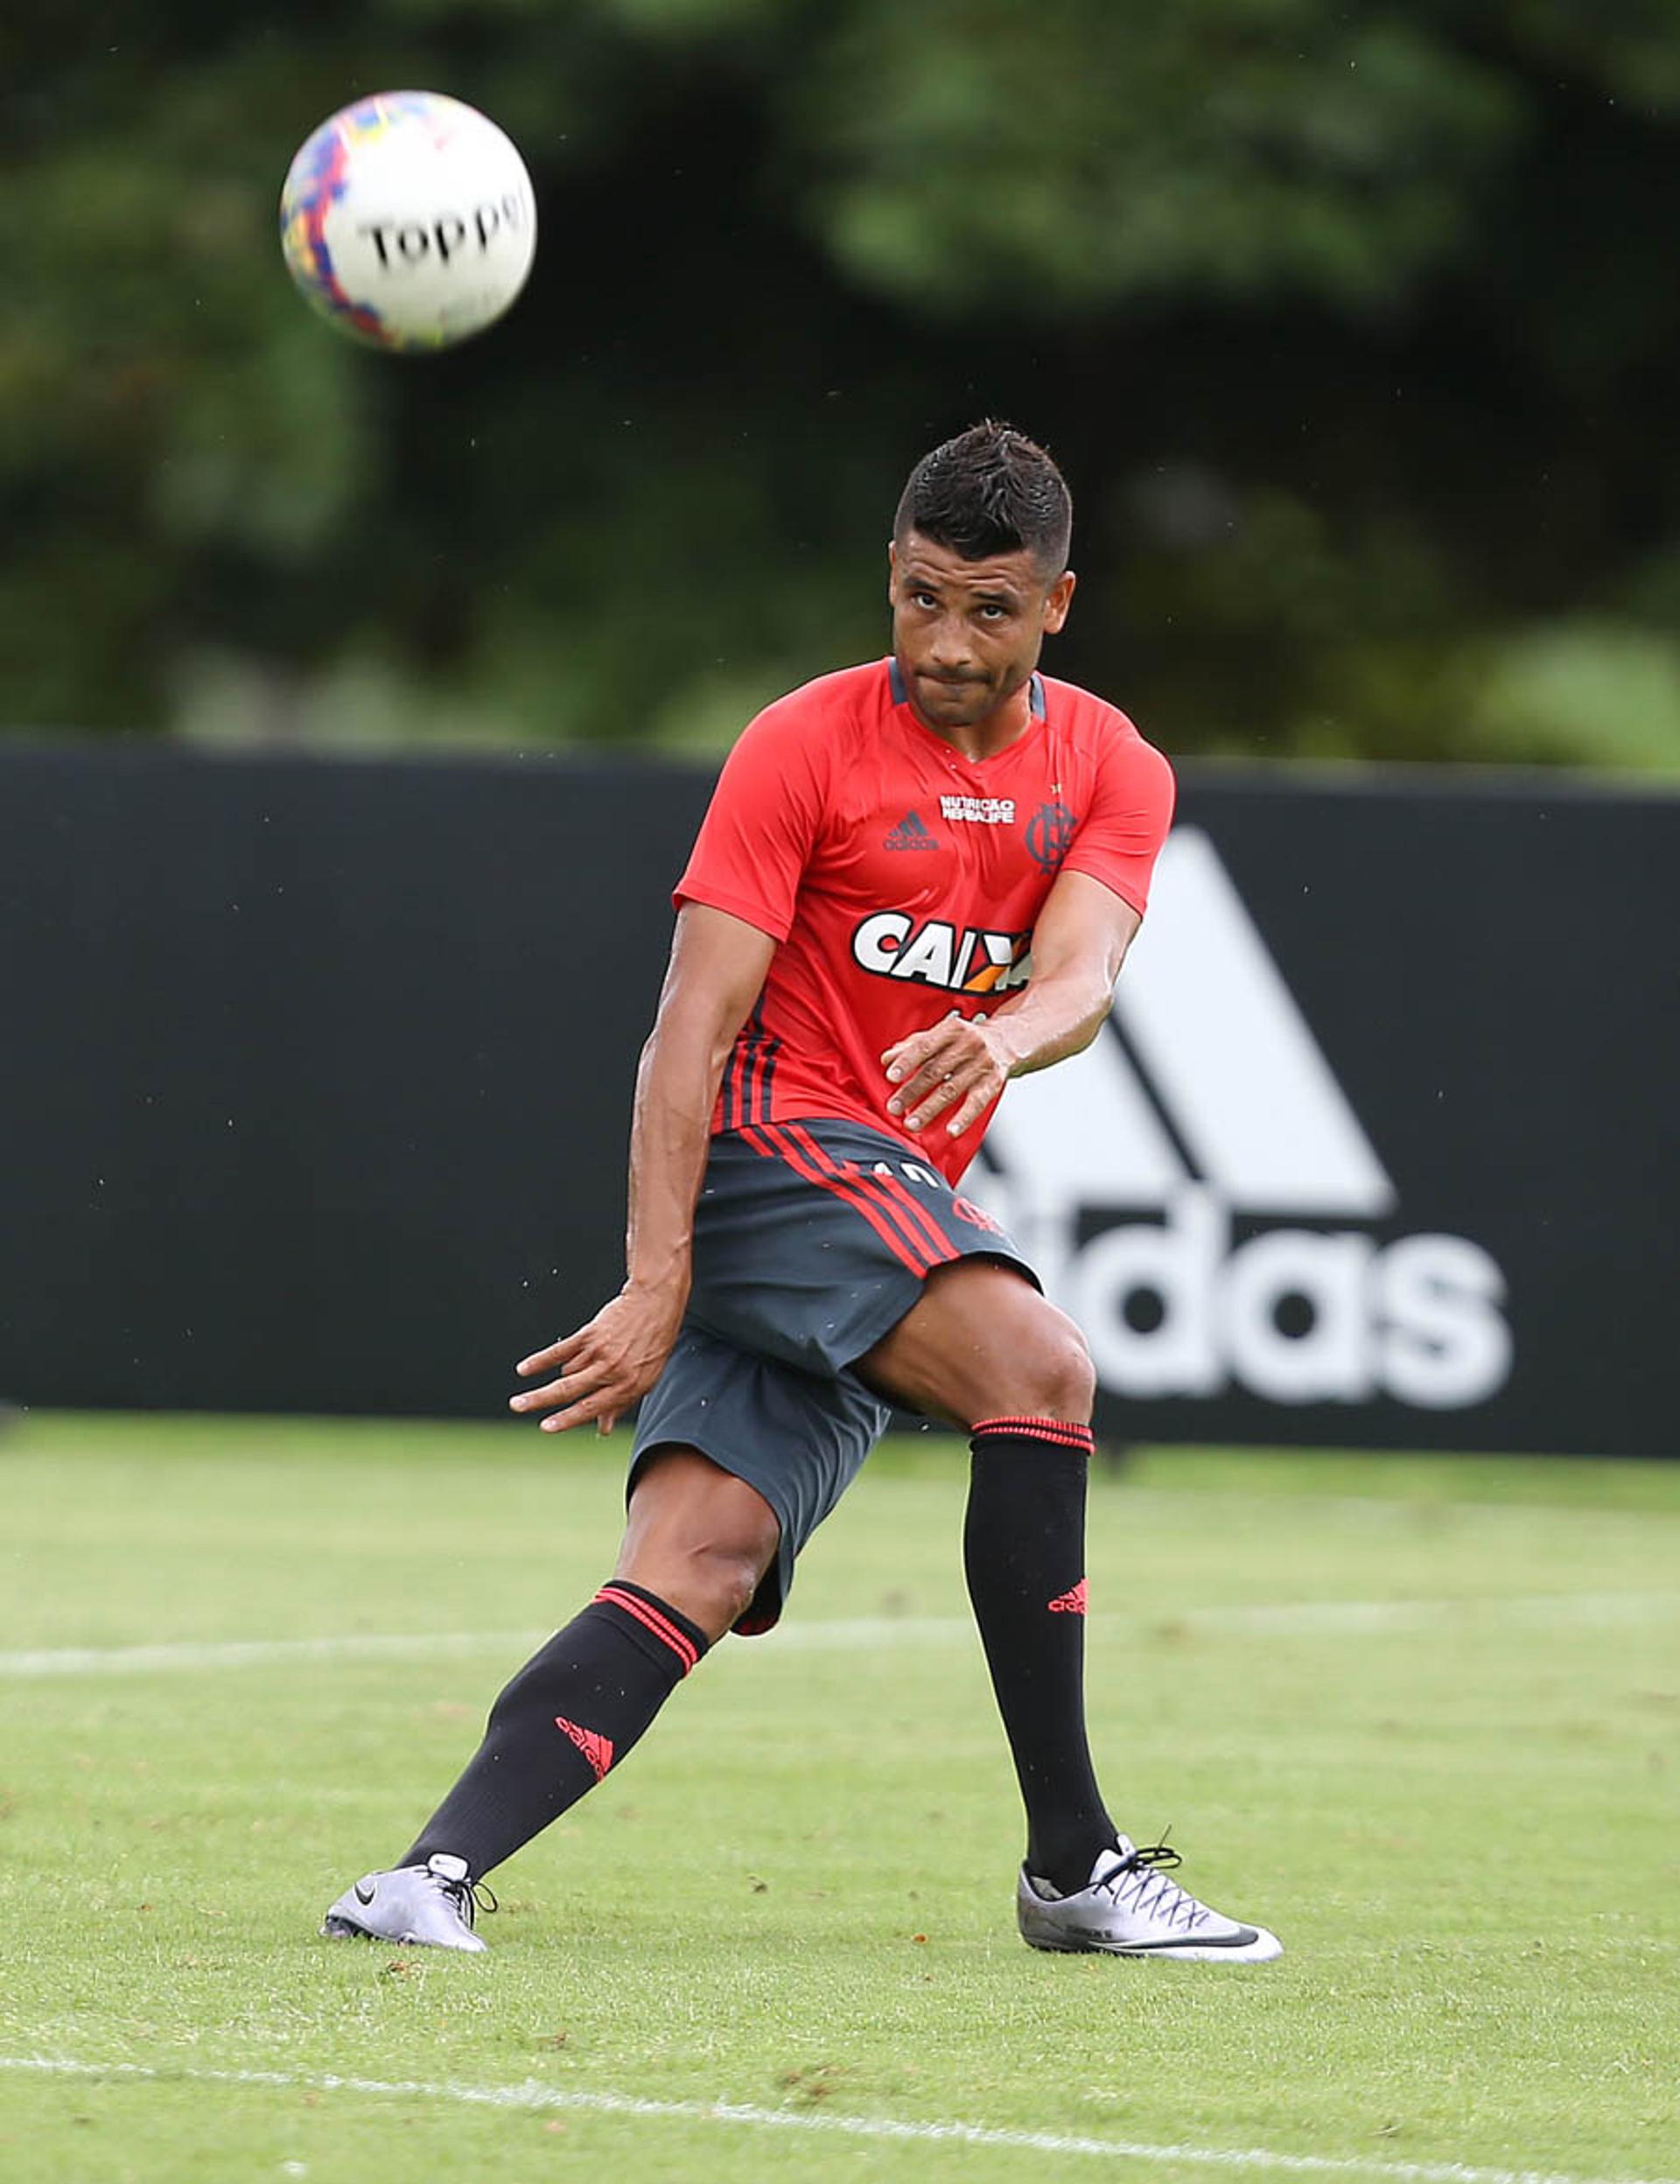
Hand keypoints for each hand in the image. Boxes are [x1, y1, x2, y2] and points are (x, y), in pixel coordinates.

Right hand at [510, 1283, 684, 1435]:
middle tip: (518, 1406)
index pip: (591, 1407)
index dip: (566, 1419)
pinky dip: (541, 1360)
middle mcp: (613, 1370)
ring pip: (567, 1372)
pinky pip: (560, 1350)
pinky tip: (524, 1369)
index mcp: (628, 1385)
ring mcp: (600, 1351)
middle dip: (540, 1400)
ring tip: (582, 1368)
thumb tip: (602, 1429)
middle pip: (569, 1389)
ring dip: (562, 1378)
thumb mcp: (646, 1378)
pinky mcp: (590, 1334)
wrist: (655, 1304)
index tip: (545, 1427)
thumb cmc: (653, 1344)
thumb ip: (621, 1404)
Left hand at [881, 1010, 1009, 1138]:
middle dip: (912, 1091)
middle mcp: (968, 1044)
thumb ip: (912, 1046)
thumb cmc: (965, 1039)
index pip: (925, 1046)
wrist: (1007, 1040)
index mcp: (951, 1029)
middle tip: (894, 1107)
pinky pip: (977, 1102)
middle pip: (935, 1071)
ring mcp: (982, 1064)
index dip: (907, 1061)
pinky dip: (964, 1117)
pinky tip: (951, 1130)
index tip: (891, 1076)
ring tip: (912, 1123)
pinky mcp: (993, 1082)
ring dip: (930, 1109)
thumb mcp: (941, 1035)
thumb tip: (887, 1058)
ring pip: (952, 1089)